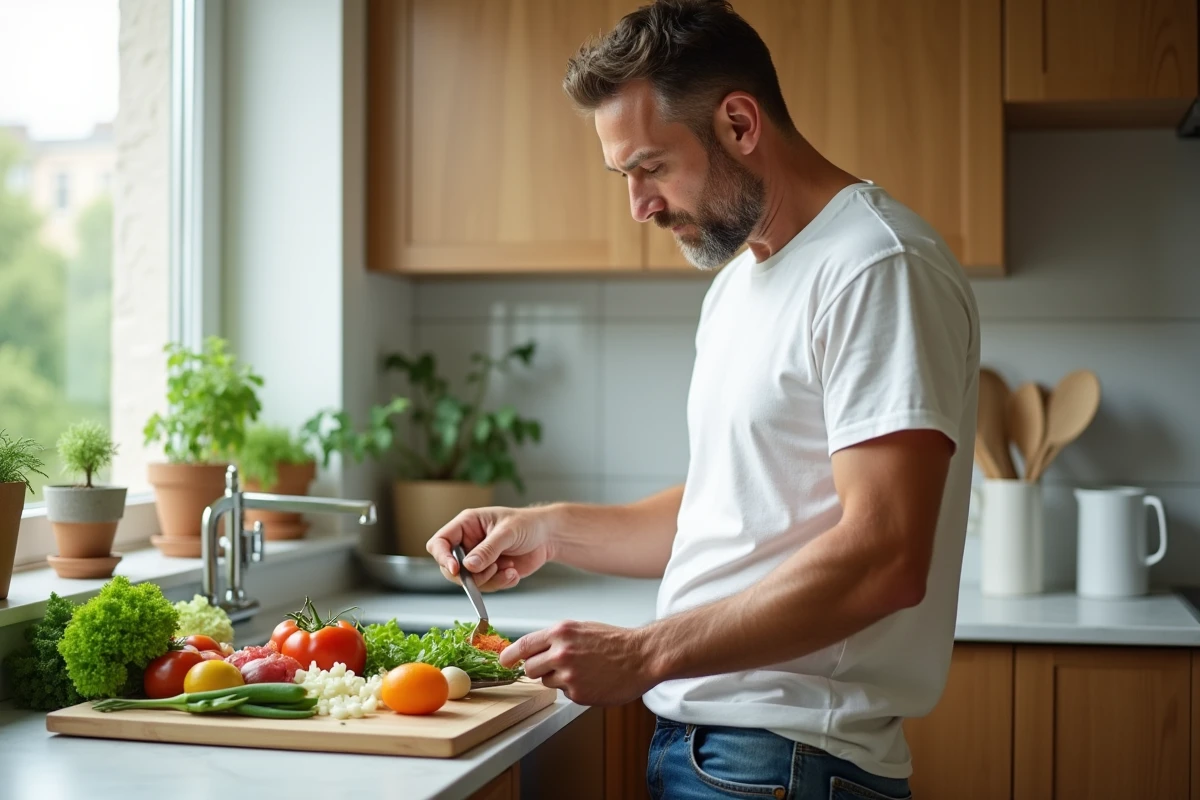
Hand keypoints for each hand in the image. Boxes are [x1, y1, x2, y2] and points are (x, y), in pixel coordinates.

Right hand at [426, 505, 554, 591]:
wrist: (548, 537)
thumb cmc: (528, 524)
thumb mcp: (508, 532)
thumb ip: (488, 549)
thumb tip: (468, 566)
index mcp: (466, 525)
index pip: (440, 542)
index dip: (442, 557)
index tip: (456, 569)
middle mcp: (468, 543)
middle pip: (450, 567)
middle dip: (471, 575)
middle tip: (492, 569)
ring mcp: (478, 560)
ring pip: (469, 581)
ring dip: (489, 580)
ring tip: (509, 569)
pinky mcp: (490, 573)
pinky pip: (486, 586)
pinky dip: (501, 583)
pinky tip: (513, 572)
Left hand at [500, 621, 657, 705]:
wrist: (641, 656)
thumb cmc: (614, 641)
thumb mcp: (581, 629)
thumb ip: (556, 639)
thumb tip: (533, 649)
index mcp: (561, 633)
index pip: (523, 645)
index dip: (510, 656)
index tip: (503, 661)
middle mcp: (561, 653)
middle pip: (530, 668)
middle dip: (537, 669)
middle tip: (554, 666)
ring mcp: (569, 675)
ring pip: (546, 682)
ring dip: (557, 679)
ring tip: (582, 671)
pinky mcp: (578, 694)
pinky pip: (565, 693)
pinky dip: (574, 689)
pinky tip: (591, 680)